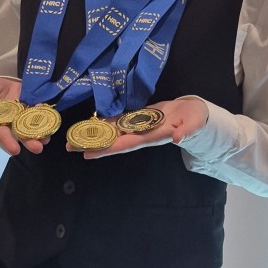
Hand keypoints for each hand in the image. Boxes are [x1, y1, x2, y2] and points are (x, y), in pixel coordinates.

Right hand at [0, 76, 49, 155]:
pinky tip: (51, 118)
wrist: (6, 76)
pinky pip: (44, 115)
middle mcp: (13, 123)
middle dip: (29, 142)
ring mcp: (27, 117)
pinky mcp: (37, 109)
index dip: (8, 141)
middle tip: (37, 148)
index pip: (2, 134)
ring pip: (35, 129)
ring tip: (47, 138)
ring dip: (42, 134)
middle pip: (21, 135)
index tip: (14, 150)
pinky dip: (48, 117)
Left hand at [79, 97, 208, 158]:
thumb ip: (188, 131)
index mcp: (153, 136)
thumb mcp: (195, 123)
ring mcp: (140, 126)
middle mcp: (142, 133)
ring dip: (96, 134)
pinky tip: (93, 122)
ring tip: (75, 136)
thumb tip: (179, 139)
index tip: (88, 154)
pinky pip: (121, 121)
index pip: (127, 144)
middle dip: (93, 144)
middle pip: (114, 140)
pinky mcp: (140, 118)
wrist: (197, 114)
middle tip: (70, 147)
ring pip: (114, 131)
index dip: (108, 148)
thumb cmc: (197, 119)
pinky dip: (107, 122)